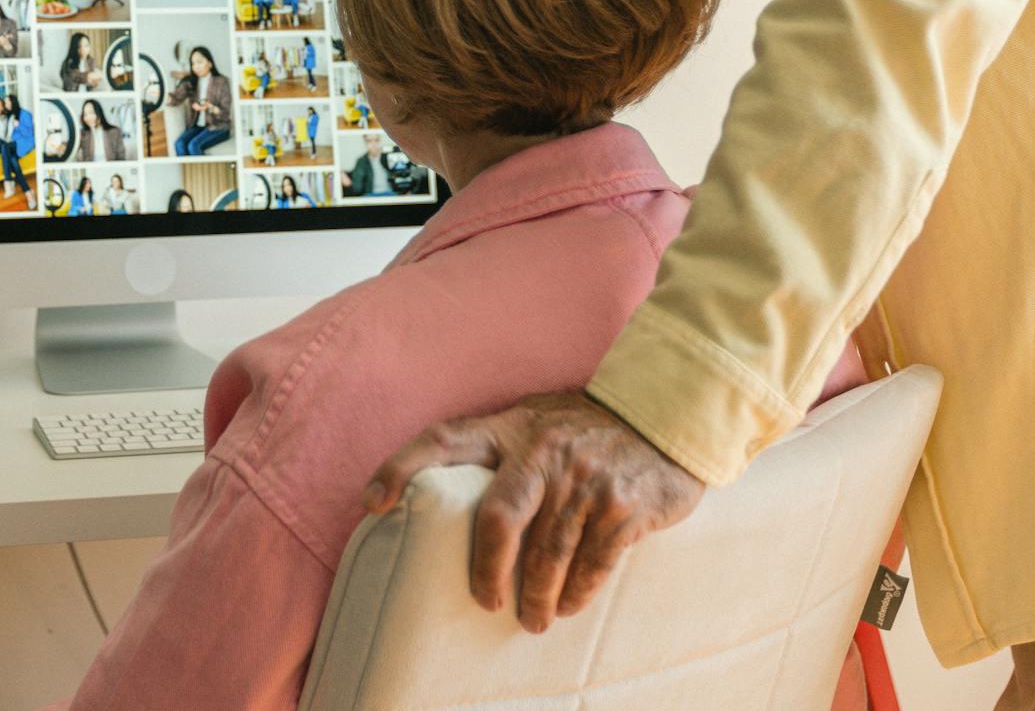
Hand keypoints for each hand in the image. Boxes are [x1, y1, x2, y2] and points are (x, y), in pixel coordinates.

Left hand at [363, 391, 702, 631]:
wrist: (663, 417)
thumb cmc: (583, 430)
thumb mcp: (534, 423)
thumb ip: (496, 452)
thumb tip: (435, 498)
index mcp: (510, 427)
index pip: (442, 440)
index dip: (400, 468)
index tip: (370, 504)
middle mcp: (543, 449)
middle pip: (499, 517)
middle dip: (487, 570)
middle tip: (486, 601)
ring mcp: (584, 477)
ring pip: (548, 553)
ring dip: (537, 596)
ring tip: (532, 618)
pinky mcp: (623, 505)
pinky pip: (592, 562)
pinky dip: (577, 590)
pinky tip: (568, 603)